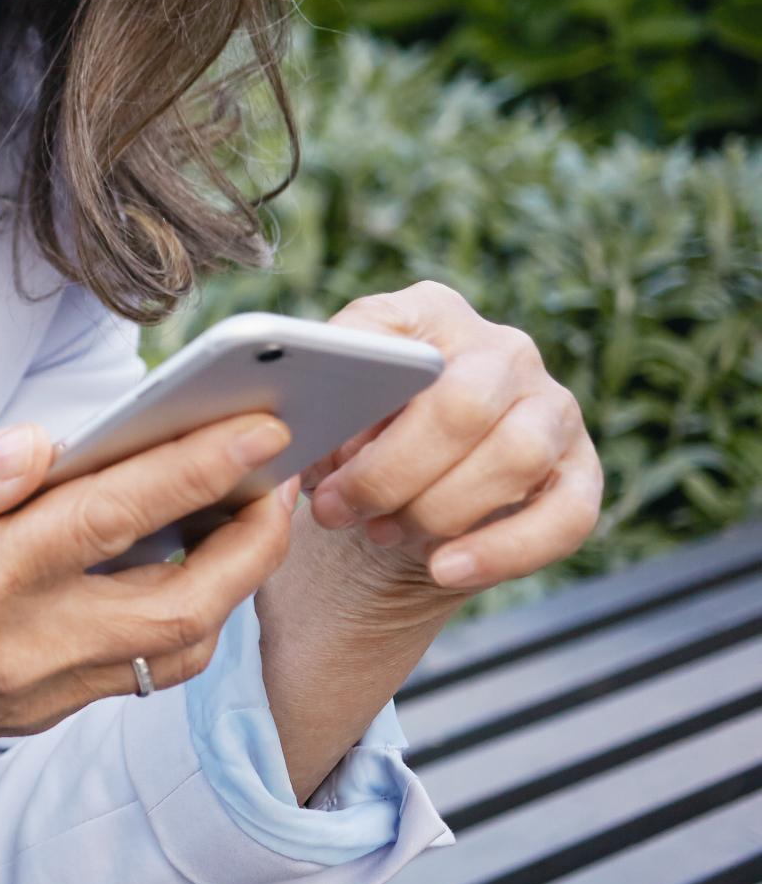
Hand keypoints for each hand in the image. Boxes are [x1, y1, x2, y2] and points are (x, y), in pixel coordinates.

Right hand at [0, 410, 298, 883]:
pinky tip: (175, 567)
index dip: (197, 469)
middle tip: (282, 475)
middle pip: (184, 602)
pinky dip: (181, 618)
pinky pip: (138, 671)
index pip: (113, 518)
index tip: (260, 427)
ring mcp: (35, 692)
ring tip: (243, 516)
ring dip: (230, 584)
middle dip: (253, 539)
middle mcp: (20, 648)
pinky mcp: (36, 714)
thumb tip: (41, 443)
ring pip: (176, 648)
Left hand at [300, 281, 603, 613]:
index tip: (312, 446)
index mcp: (430, 313)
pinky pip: (566, 516)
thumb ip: (317, 409)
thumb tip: (301, 435)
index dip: (348, 394)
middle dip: (390, 470)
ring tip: (381, 533)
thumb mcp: (328, 416)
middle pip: (462, 405)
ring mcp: (553, 410)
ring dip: (438, 509)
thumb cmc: (359, 442)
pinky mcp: (582, 473)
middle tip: (337, 509)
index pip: (389, 330)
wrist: (403, 500)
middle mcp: (504, 350)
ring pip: (515, 457)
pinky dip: (501, 551)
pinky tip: (445, 569)